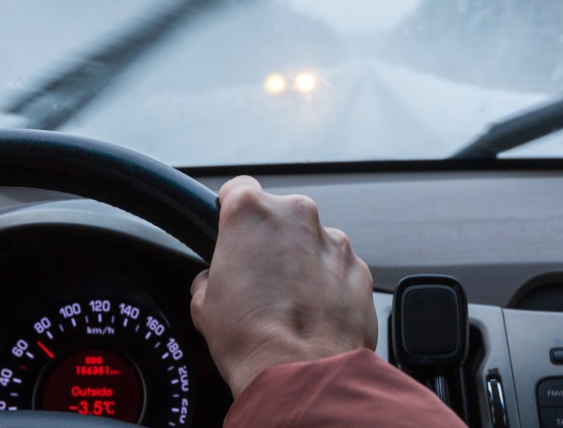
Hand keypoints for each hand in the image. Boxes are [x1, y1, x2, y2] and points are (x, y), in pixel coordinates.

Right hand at [190, 176, 377, 397]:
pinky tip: (312, 315)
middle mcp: (297, 216)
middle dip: (268, 242)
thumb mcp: (203, 303)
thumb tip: (213, 281)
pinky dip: (326, 284)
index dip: (230, 211)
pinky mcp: (359, 268)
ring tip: (287, 304)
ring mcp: (333, 240)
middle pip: (278, 216)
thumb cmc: (252, 339)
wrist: (302, 375)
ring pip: (310, 241)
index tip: (231, 230)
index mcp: (251, 212)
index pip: (237, 189)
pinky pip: (336, 267)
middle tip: (256, 280)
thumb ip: (210, 275)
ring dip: (300, 263)